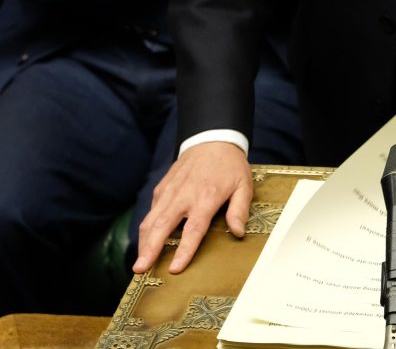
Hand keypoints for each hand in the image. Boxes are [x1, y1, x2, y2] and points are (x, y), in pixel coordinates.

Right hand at [133, 143, 252, 274]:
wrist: (212, 139)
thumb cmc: (230, 165)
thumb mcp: (243, 184)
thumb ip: (240, 209)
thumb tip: (238, 233)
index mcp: (206, 197)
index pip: (193, 229)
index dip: (184, 250)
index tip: (175, 268)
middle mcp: (184, 195)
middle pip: (162, 226)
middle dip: (149, 249)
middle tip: (140, 269)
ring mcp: (170, 191)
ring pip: (151, 219)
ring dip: (143, 242)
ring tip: (139, 263)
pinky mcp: (162, 187)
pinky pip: (152, 210)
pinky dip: (147, 228)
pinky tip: (146, 242)